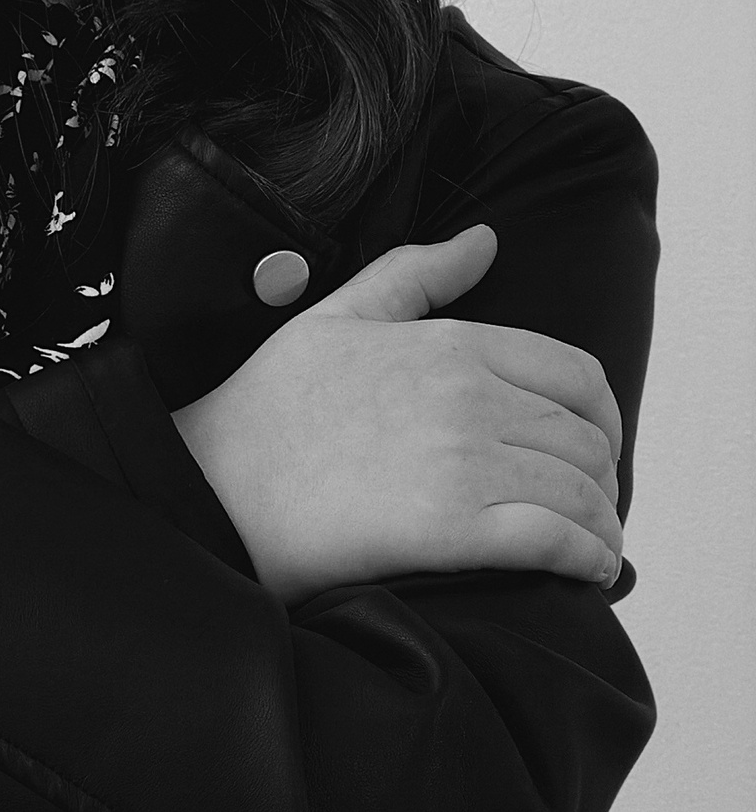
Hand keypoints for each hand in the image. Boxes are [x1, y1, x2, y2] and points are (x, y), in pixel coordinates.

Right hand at [170, 224, 625, 607]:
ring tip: (592, 548)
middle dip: (600, 480)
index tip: (593, 451)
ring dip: (602, 527)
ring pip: (581, 492)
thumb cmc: (266, 409)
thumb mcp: (336, 316)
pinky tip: (585, 572)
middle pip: (586, 440)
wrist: (209, 485)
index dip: (603, 420)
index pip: (576, 376)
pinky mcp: (449, 529)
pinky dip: (588, 559)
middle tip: (585, 509)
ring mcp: (461, 463)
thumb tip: (485, 239)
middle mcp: (467, 397)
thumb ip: (415, 272)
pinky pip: (555, 541)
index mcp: (450, 344)